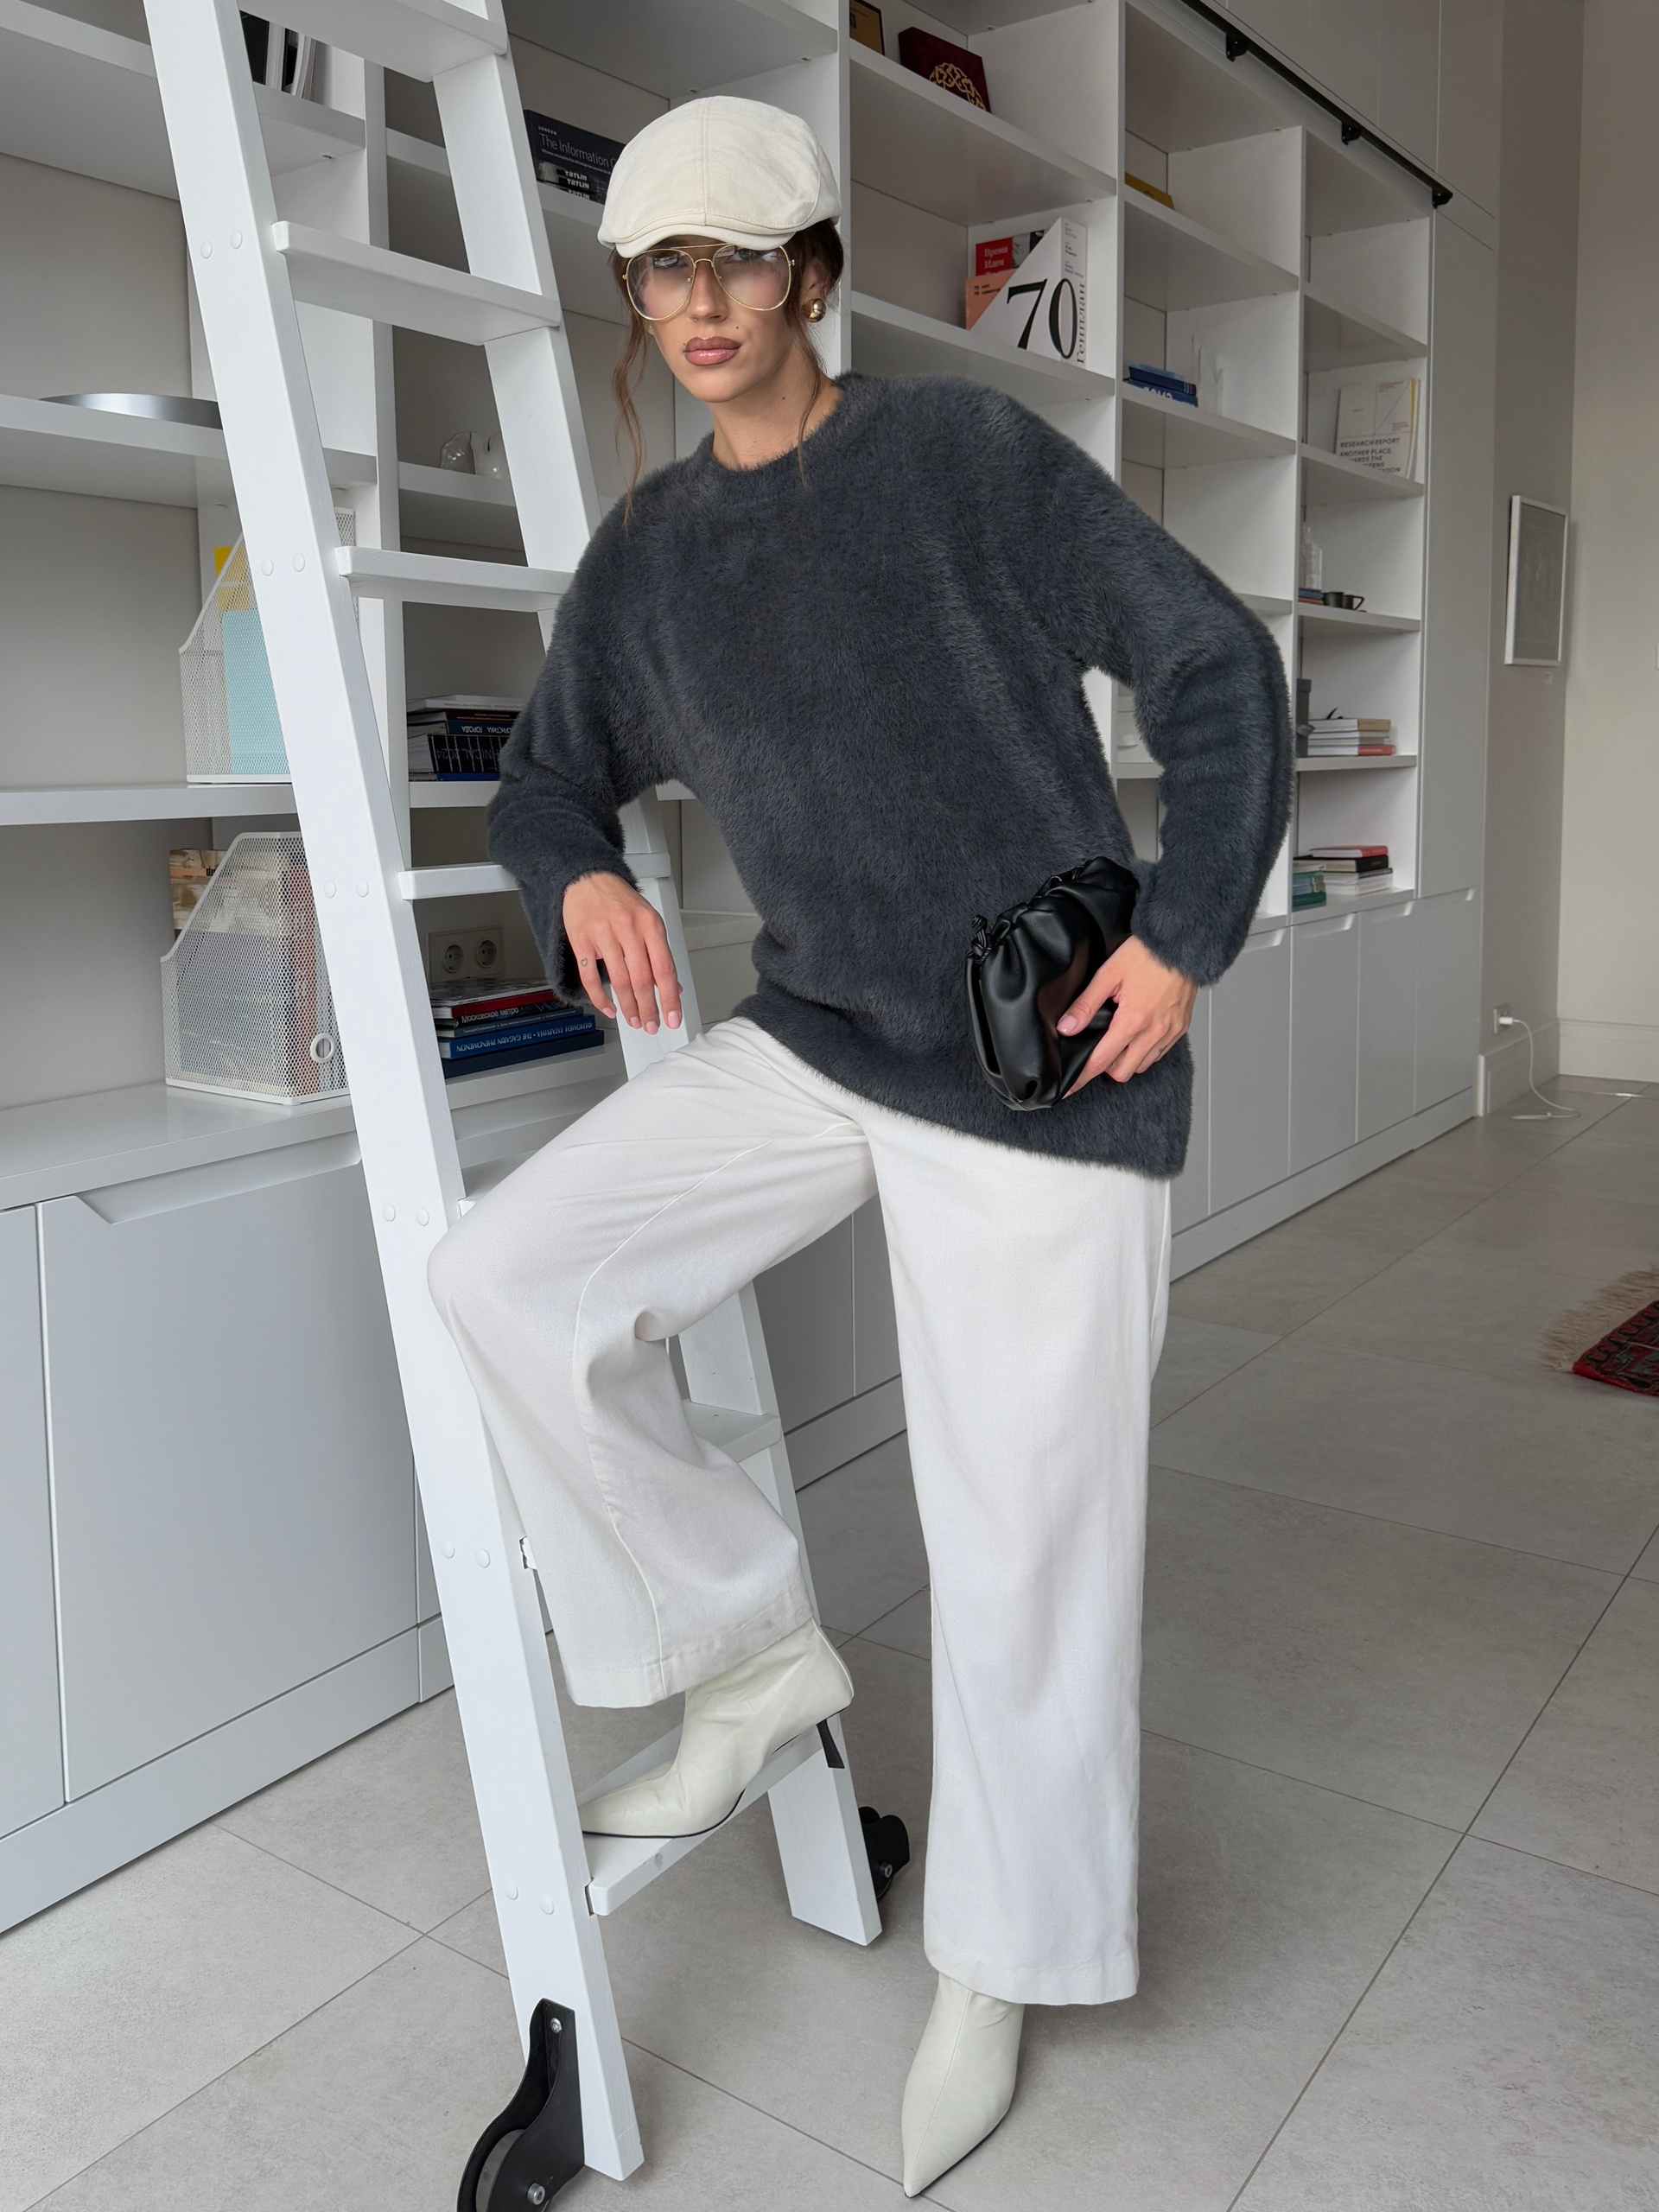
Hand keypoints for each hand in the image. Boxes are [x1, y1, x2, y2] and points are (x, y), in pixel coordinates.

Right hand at [563, 871, 681, 1034]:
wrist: (587, 879)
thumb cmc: (620, 901)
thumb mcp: (648, 921)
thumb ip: (660, 954)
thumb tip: (674, 987)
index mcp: (650, 924)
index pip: (664, 969)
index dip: (669, 998)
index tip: (673, 1018)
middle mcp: (629, 929)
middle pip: (642, 979)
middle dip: (648, 1008)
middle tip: (651, 1025)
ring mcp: (604, 934)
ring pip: (619, 980)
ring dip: (628, 1006)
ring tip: (634, 1020)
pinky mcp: (582, 940)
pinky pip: (591, 977)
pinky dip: (600, 998)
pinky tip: (609, 1008)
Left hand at [1059, 936, 1195, 1094]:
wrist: (1182, 943)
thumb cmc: (1147, 954)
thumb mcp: (1108, 975)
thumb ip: (1085, 1004)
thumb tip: (1067, 1027)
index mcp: (1133, 1021)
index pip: (1100, 1062)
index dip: (1081, 1078)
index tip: (1068, 1089)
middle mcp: (1154, 1033)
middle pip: (1122, 1072)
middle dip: (1105, 1067)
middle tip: (1096, 1050)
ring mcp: (1170, 1032)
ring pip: (1142, 1065)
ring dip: (1126, 1060)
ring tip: (1117, 1039)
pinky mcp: (1180, 1028)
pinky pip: (1159, 1053)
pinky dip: (1144, 1052)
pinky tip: (1137, 1034)